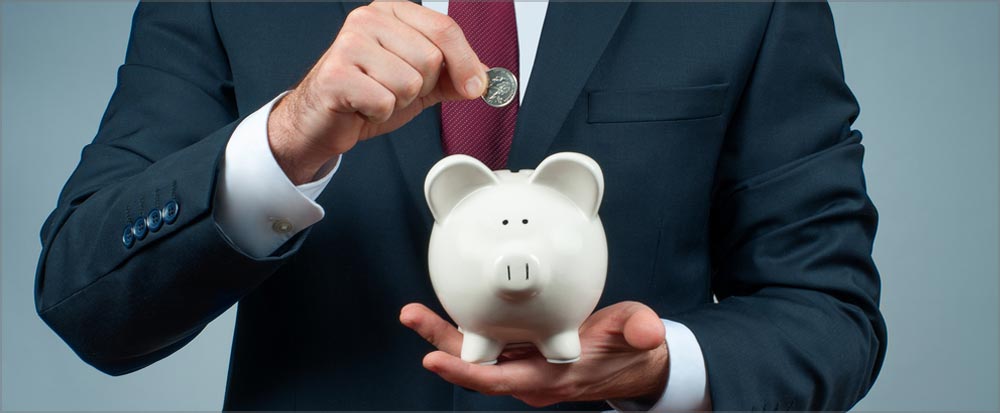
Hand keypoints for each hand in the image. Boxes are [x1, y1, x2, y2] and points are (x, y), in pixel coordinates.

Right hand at [268, 1, 487, 183]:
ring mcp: (349, 43)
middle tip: (395, 89)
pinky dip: (379, 114)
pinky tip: (363, 107)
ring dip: (398, 102)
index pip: (445, 29)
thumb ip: (454, 76)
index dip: (466, 63)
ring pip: (409, 82)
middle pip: (430, 59)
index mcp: (393, 11)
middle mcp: (369, 18)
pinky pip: (385, 101)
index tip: (476, 87)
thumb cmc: (368, 94)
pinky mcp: (336, 74)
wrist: (324, 119)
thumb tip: (488, 79)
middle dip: (421, 87)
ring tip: (376, 96)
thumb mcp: (421, 82)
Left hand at [399, 301, 669, 407]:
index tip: (433, 358)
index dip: (466, 372)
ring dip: (445, 335)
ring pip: (476, 355)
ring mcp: (525, 367)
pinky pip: (487, 347)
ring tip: (414, 313)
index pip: (501, 379)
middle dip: (440, 343)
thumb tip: (648, 332)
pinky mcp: (524, 355)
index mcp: (554, 376)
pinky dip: (465, 331)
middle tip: (411, 316)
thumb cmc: (633, 348)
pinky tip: (447, 312)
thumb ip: (641, 331)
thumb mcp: (641, 334)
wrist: (637, 362)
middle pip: (476, 366)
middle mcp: (531, 377)